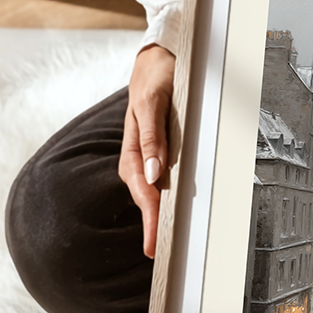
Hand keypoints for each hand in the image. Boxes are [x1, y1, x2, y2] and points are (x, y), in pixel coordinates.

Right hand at [119, 44, 175, 257]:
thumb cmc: (156, 75)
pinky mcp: (163, 152)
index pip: (143, 191)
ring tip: (167, 244)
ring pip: (155, 192)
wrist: (160, 56)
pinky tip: (176, 213)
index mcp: (135, 147)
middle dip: (154, 226)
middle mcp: (142, 156)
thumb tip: (153, 174)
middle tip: (161, 256)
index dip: (149, 219)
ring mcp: (152, 155)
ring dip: (160, 216)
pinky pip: (165, 180)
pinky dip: (169, 199)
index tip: (153, 245)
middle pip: (148, 198)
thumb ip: (152, 135)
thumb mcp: (153, 100)